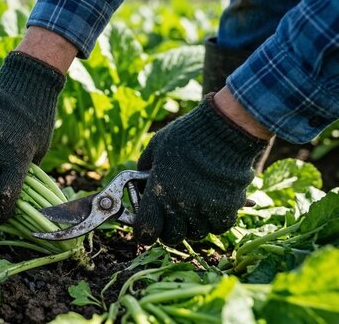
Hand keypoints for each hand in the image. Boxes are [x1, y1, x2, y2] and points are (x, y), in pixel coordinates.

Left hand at [134, 93, 268, 243]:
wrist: (224, 131)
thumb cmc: (187, 136)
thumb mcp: (156, 148)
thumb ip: (145, 169)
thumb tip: (140, 184)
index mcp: (158, 192)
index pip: (145, 229)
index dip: (143, 231)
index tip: (146, 225)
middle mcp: (180, 206)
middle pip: (171, 237)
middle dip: (168, 230)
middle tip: (171, 217)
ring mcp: (204, 210)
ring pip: (195, 234)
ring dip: (192, 225)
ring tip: (194, 206)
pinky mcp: (227, 210)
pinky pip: (218, 228)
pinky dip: (214, 221)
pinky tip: (212, 205)